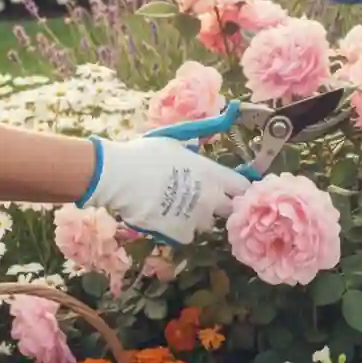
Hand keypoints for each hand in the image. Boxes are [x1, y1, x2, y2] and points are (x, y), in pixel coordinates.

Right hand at [76, 136, 250, 244]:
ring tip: (180, 209)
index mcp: (212, 172)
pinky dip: (180, 231)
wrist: (118, 176)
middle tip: (205, 201)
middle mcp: (210, 196)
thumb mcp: (176, 140)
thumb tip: (218, 126)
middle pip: (231, 209)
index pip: (243, 187)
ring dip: (199, 219)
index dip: (240, 189)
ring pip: (207, 224)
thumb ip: (198, 142)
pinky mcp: (179, 232)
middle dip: (221, 206)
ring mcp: (196, 217)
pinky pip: (188, 236)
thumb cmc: (145, 153)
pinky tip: (168, 220)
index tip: (233, 190)